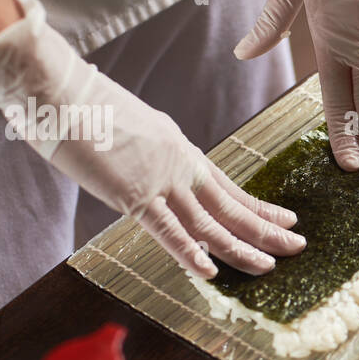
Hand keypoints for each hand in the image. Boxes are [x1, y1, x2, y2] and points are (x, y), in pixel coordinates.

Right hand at [0, 0, 304, 278]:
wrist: (60, 87)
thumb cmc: (85, 107)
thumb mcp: (130, 131)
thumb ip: (146, 156)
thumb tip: (145, 173)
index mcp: (180, 149)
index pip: (229, 187)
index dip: (259, 207)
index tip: (286, 220)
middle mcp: (179, 165)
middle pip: (232, 206)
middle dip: (267, 230)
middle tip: (298, 246)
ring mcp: (159, 180)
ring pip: (210, 224)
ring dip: (241, 248)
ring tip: (269, 266)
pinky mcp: (132, 194)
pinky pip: (167, 230)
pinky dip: (188, 253)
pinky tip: (209, 272)